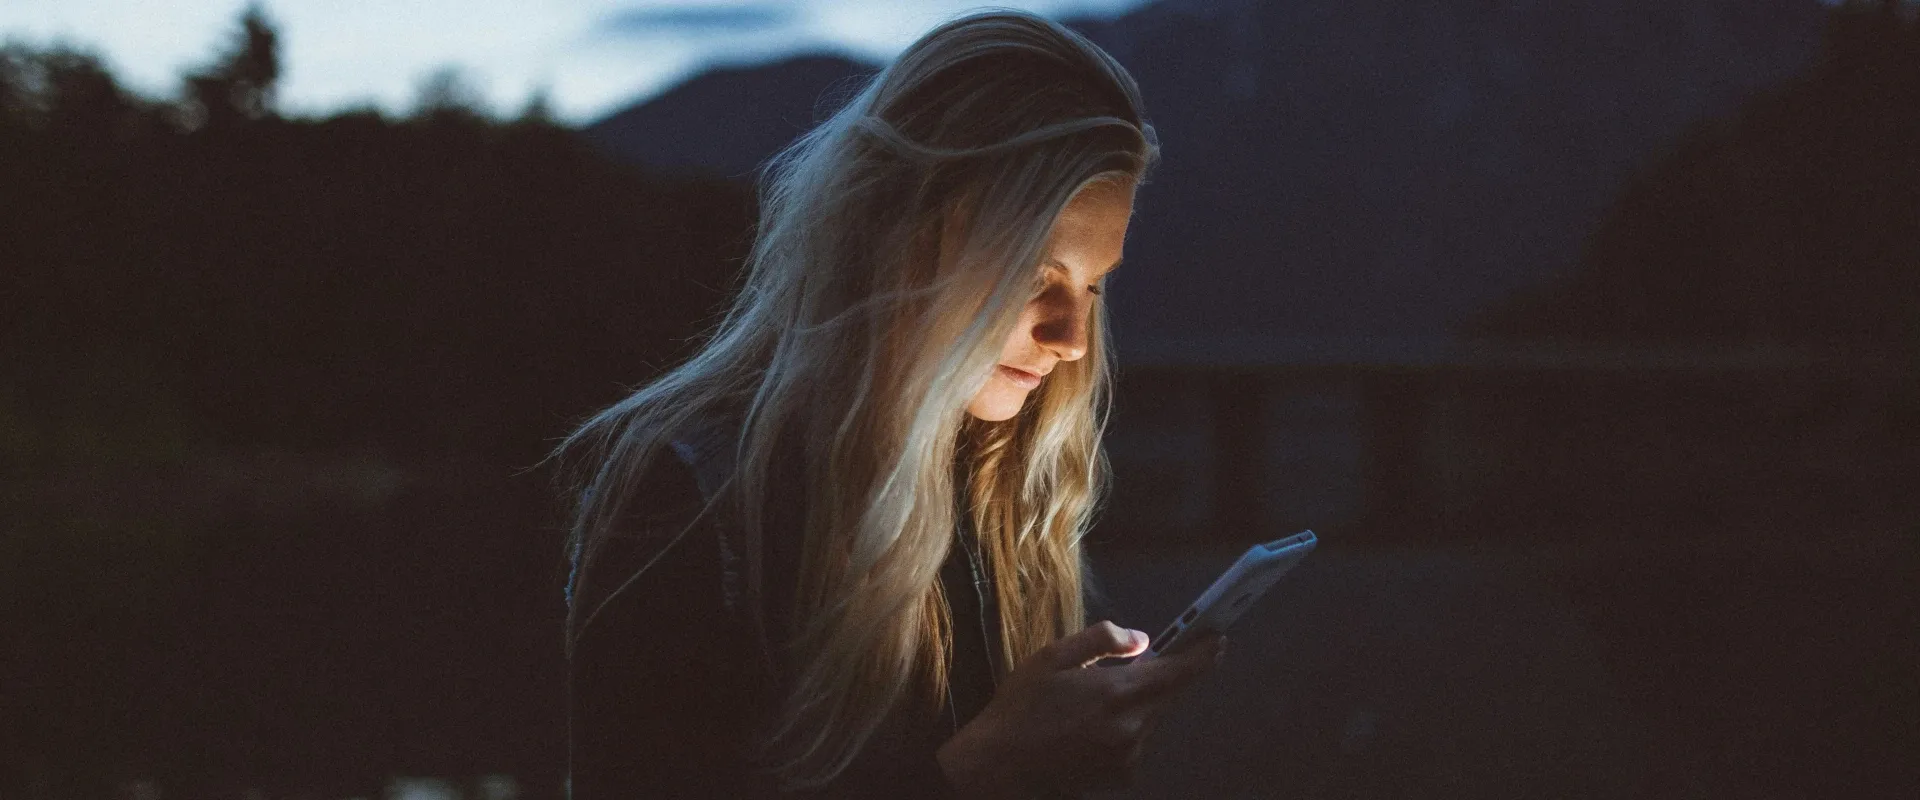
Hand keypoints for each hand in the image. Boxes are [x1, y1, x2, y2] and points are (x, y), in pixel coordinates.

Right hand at [935, 620, 1225, 797]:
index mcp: (1118, 692)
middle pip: (1169, 694)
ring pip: (1151, 717)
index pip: (1180, 671)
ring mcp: (1130, 754)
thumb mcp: (1053, 657)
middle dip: (1160, 677)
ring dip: (1137, 704)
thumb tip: (1142, 640)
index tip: (1218, 638)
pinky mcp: (1123, 775)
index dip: (1203, 653)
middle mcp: (1132, 726)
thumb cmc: (1021, 708)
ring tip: (1090, 704)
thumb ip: (1102, 641)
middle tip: (1134, 666)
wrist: (1001, 767)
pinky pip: (1137, 741)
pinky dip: (1125, 729)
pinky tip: (1088, 729)